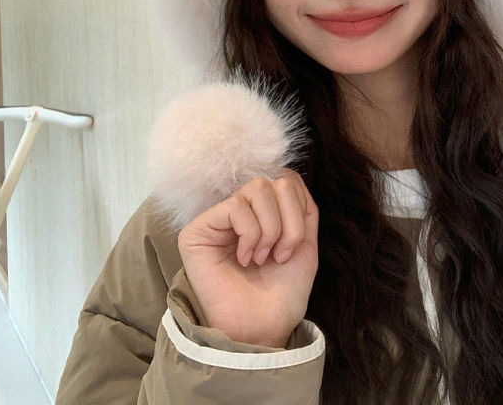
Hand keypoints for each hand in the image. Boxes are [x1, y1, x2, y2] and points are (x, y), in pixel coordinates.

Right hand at [178, 170, 318, 347]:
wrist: (264, 326)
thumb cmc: (283, 290)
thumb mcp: (305, 242)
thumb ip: (302, 206)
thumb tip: (287, 176)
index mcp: (264, 211)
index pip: (286, 178)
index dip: (299, 207)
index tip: (295, 245)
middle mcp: (240, 209)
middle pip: (275, 180)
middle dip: (289, 220)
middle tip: (280, 254)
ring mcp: (218, 218)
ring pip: (257, 187)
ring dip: (271, 228)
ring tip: (262, 257)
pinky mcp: (197, 230)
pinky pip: (235, 207)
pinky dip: (250, 234)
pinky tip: (244, 258)